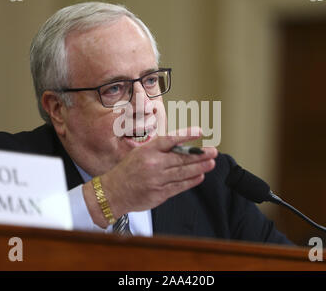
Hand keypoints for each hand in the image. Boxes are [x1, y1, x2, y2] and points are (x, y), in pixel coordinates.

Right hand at [83, 127, 217, 227]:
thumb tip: (181, 146)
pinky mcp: (159, 193)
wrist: (112, 192)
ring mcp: (157, 180)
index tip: (200, 131)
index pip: (170, 139)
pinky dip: (191, 181)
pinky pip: (179, 186)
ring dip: (199, 167)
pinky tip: (200, 176)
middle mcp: (153, 164)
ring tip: (211, 163)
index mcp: (148, 150)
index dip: (186, 135)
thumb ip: (159, 150)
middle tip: (213, 151)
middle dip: (200, 154)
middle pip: (181, 157)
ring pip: (183, 172)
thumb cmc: (128, 171)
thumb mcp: (140, 153)